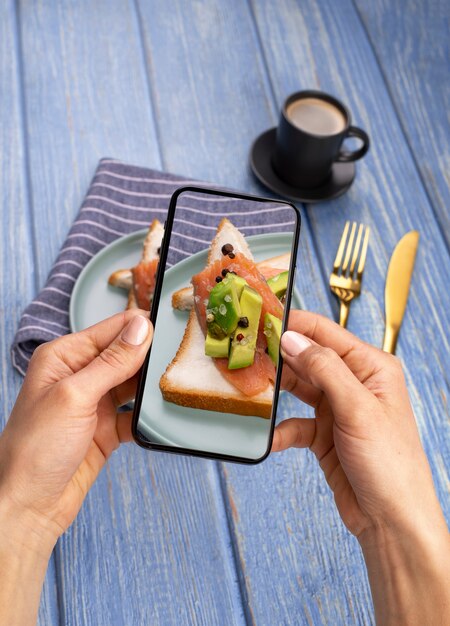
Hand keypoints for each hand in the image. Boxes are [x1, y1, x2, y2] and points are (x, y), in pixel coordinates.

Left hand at [0, 311, 151, 544]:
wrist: (29, 507)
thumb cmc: (34, 450)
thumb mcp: (74, 396)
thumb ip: (111, 361)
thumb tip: (140, 328)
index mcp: (64, 357)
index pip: (112, 329)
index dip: (142, 328)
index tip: (172, 329)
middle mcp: (79, 376)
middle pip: (127, 354)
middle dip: (151, 357)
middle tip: (180, 359)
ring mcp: (94, 403)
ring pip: (134, 384)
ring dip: (152, 386)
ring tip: (174, 386)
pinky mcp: (107, 429)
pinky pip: (136, 414)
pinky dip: (148, 416)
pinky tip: (160, 417)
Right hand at [273, 310, 448, 623]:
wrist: (391, 520)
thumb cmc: (391, 464)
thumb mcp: (357, 409)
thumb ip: (324, 369)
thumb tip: (292, 339)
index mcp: (370, 368)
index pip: (326, 333)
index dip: (293, 323)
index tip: (261, 317)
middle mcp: (353, 384)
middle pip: (307, 358)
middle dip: (278, 355)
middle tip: (246, 349)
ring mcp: (337, 409)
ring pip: (298, 388)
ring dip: (276, 389)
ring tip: (250, 386)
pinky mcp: (323, 435)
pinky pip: (294, 423)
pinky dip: (280, 430)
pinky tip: (271, 437)